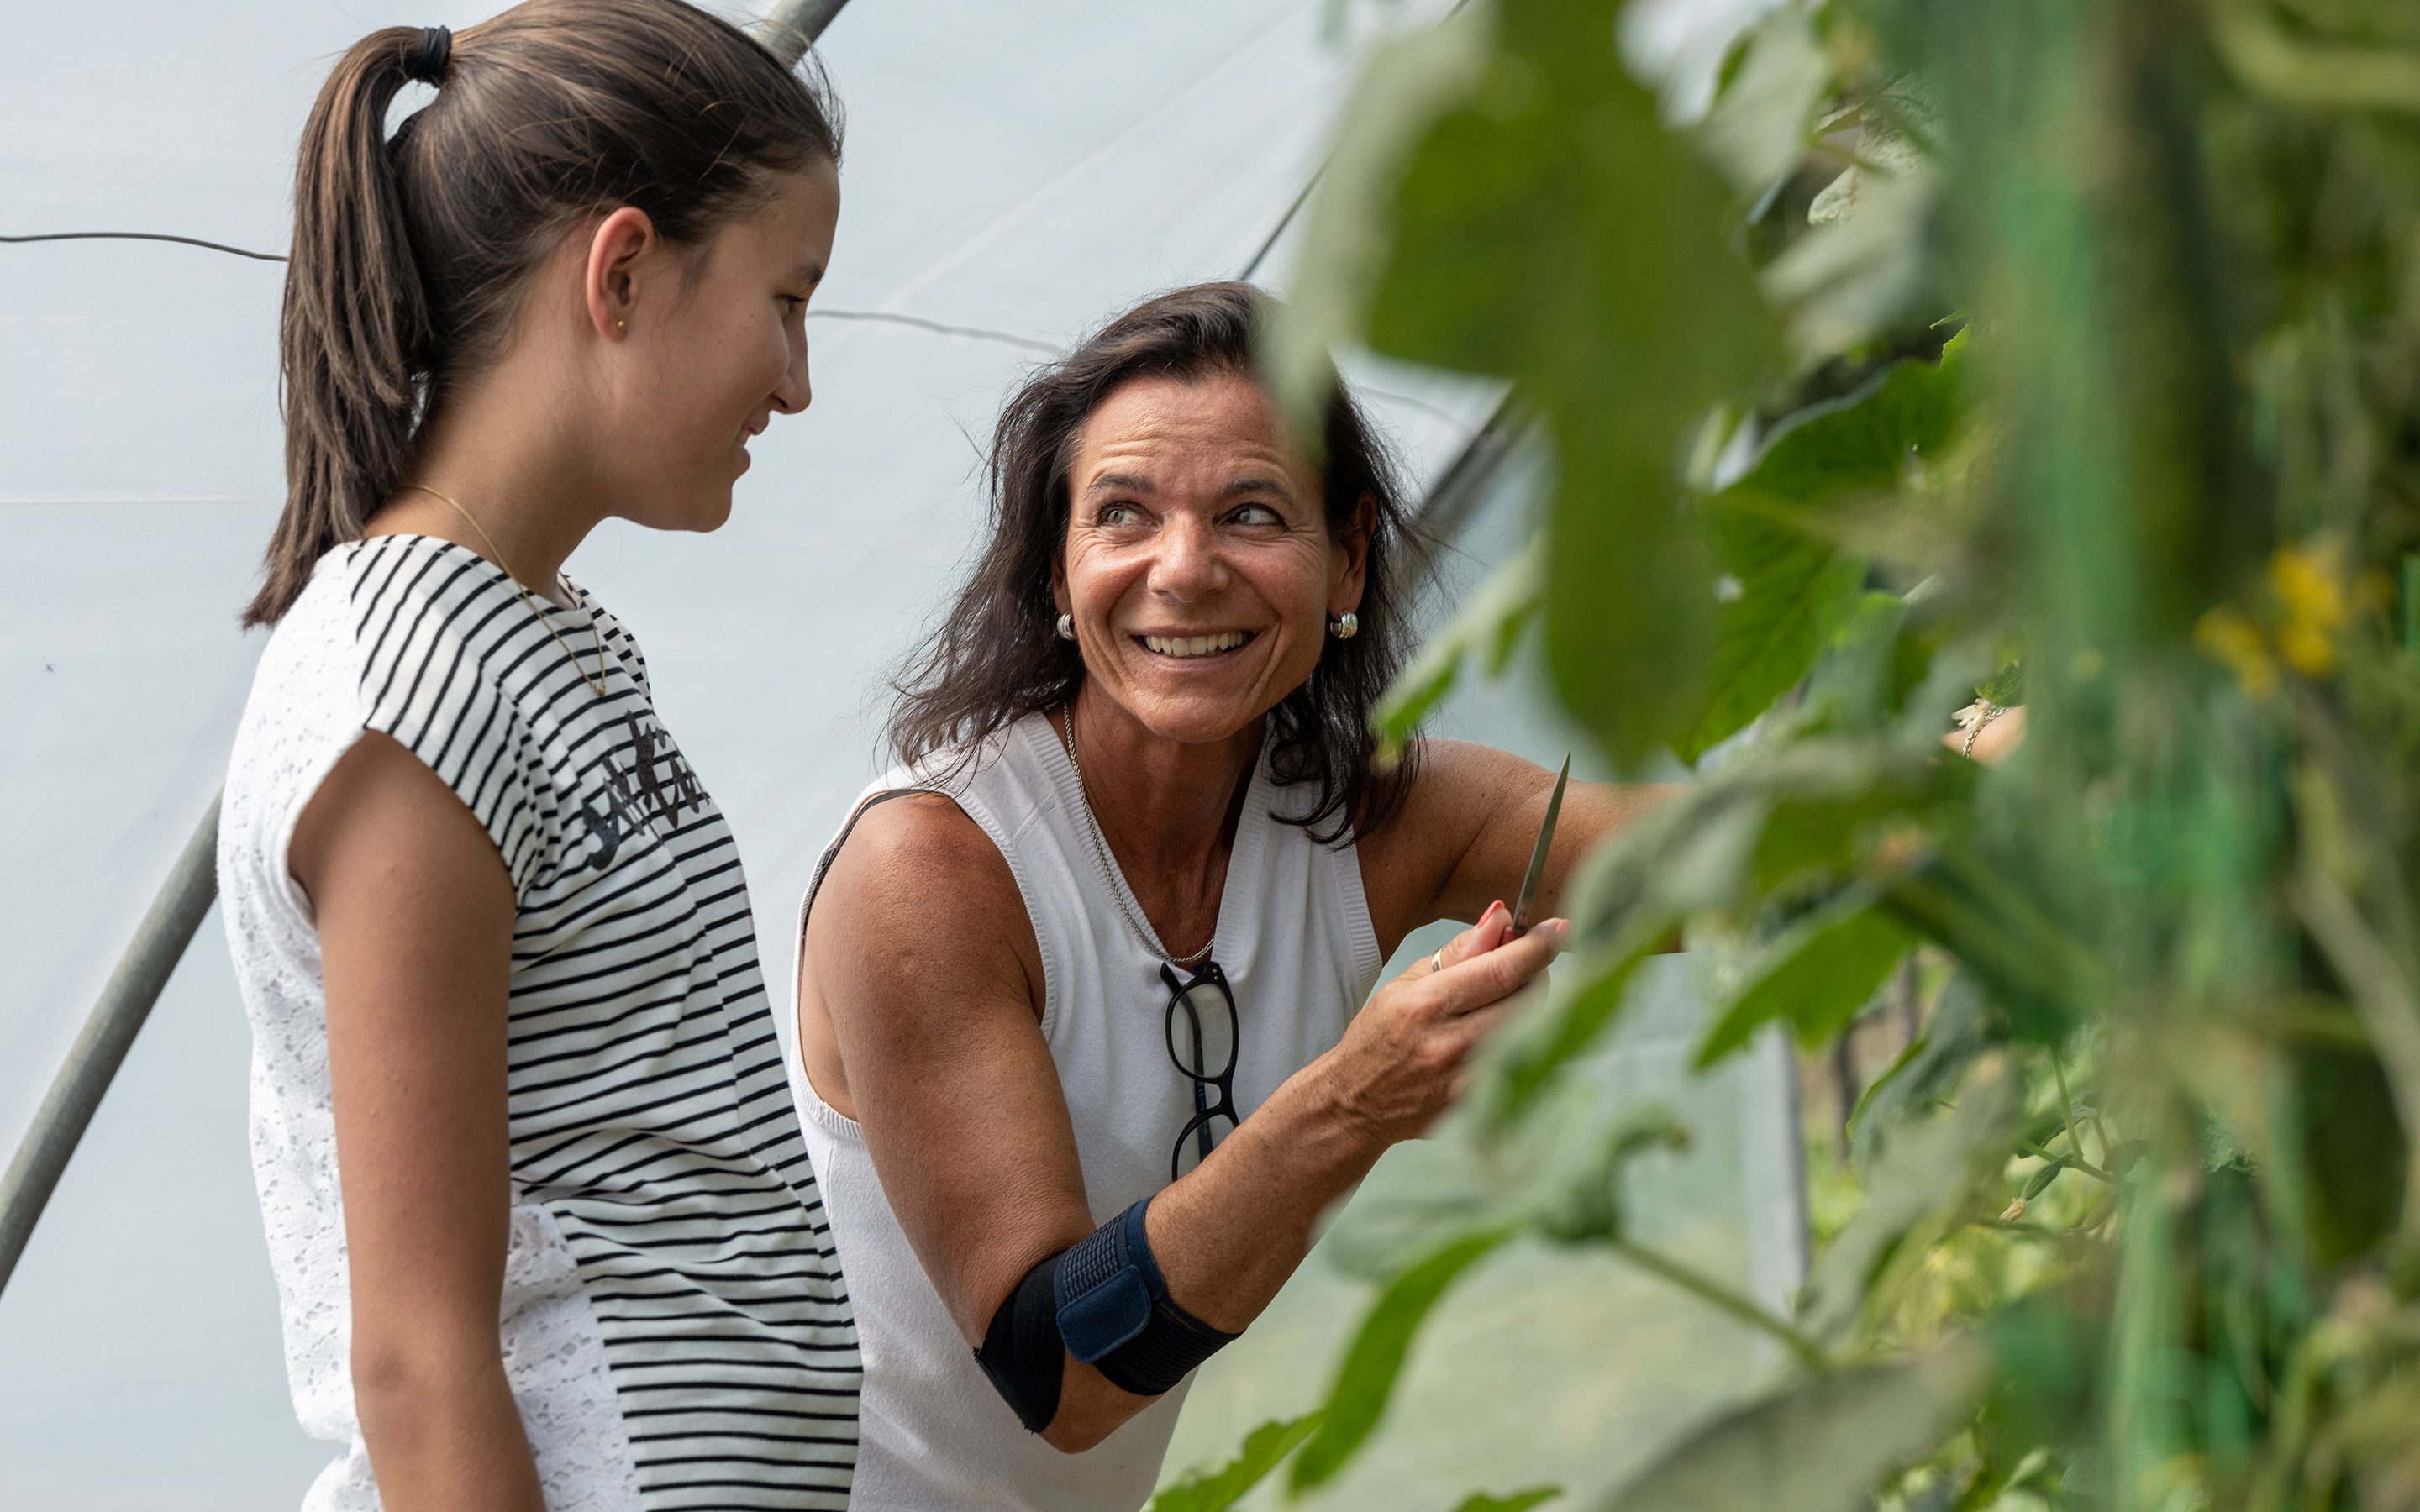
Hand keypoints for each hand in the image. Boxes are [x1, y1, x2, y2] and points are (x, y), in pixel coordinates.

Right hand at [1318, 901, 1567, 1149]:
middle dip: (1534, 974)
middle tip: (1519, 967)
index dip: (1538, 947)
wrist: (1358, 1104)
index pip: (1502, 970)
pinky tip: (1489, 1038)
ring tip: (1497, 1004)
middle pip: (1528, 999)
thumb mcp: (1406, 984)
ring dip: (1526, 1007)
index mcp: (1426, 1006)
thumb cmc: (1379, 1038)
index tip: (1558, 929)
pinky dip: (1516, 1039)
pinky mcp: (1479, 1104)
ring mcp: (1468, 1081)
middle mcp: (1450, 1045)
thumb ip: (1458, 952)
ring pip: (1529, 1029)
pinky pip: (1518, 1060)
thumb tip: (1501, 918)